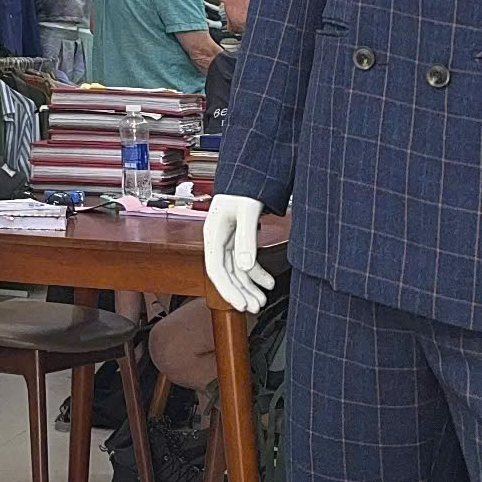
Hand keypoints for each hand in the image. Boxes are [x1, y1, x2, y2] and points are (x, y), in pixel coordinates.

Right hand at [204, 195, 272, 313]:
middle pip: (226, 273)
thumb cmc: (244, 188)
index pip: (216, 269)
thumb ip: (246, 240)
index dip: (227, 289)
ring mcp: (228, 240)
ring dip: (249, 286)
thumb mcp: (247, 211)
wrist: (249, 173)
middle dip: (240, 292)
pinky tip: (268, 282)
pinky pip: (245, 261)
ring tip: (262, 300)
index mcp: (213, 233)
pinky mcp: (239, 239)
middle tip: (254, 308)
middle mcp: (218, 239)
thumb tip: (245, 267)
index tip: (241, 304)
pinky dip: (256, 273)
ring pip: (237, 270)